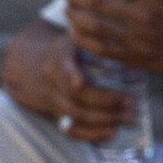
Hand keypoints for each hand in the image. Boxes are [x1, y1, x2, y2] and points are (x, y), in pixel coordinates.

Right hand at [2, 26, 131, 142]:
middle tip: (131, 104)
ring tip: (129, 118)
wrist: (31, 65)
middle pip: (76, 96)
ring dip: (104, 119)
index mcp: (58, 58)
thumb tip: (125, 28)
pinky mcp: (59, 114)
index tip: (78, 83)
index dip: (69, 76)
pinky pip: (72, 130)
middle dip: (105, 101)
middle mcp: (54, 80)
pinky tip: (112, 134)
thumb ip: (94, 35)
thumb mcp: (74, 36)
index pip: (62, 69)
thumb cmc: (67, 48)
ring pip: (76, 114)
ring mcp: (55, 99)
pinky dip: (91, 134)